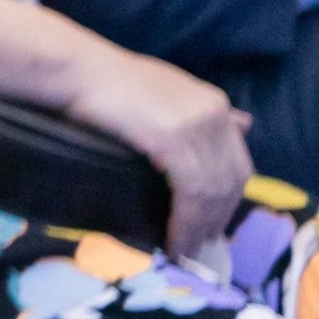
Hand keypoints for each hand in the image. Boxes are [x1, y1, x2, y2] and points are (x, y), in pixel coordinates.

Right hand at [54, 44, 252, 261]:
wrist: (72, 69)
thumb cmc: (103, 83)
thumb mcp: (165, 93)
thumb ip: (200, 115)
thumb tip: (245, 124)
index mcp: (213, 104)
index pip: (237, 163)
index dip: (228, 200)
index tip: (211, 227)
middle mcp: (214, 113)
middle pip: (231, 179)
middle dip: (217, 218)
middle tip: (198, 247)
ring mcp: (197, 123)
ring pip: (213, 190)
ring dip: (200, 227)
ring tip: (183, 250)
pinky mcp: (175, 137)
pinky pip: (192, 191)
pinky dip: (186, 220)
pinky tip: (174, 238)